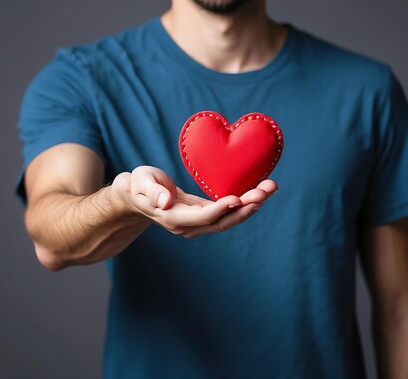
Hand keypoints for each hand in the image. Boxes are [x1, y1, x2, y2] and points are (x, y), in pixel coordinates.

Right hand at [111, 165, 277, 238]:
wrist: (137, 196)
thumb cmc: (138, 185)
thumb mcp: (141, 182)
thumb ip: (152, 192)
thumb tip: (165, 202)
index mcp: (174, 218)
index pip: (203, 217)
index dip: (221, 209)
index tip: (238, 197)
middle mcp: (189, 226)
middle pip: (223, 221)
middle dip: (246, 207)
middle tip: (266, 191)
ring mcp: (198, 223)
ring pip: (230, 218)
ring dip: (251, 205)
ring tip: (270, 188)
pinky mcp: (205, 216)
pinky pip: (229, 212)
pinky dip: (245, 203)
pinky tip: (260, 191)